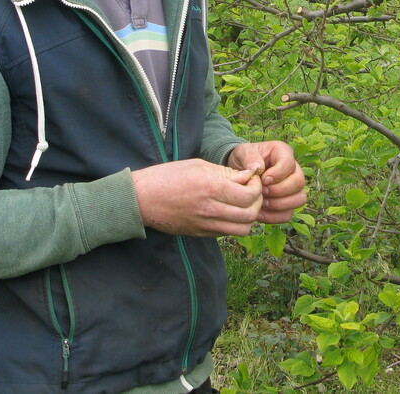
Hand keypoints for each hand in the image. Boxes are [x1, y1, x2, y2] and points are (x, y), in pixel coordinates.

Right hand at [131, 159, 262, 236]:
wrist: (142, 199)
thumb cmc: (168, 176)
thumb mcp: (198, 165)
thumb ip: (226, 172)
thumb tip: (249, 176)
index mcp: (211, 187)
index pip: (249, 195)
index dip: (257, 187)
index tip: (252, 180)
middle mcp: (211, 209)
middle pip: (250, 215)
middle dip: (257, 202)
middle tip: (251, 192)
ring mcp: (205, 224)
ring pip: (242, 230)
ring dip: (248, 217)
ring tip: (242, 204)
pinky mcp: (200, 233)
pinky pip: (227, 233)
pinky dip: (234, 224)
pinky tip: (228, 211)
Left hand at [228, 141, 306, 223]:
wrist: (240, 174)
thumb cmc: (244, 159)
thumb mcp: (243, 152)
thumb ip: (250, 157)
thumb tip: (258, 168)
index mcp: (283, 152)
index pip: (289, 163)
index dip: (278, 173)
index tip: (263, 180)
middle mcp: (293, 169)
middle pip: (299, 182)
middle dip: (280, 190)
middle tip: (262, 192)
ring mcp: (293, 187)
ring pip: (299, 199)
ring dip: (280, 205)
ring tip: (262, 203)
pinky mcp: (288, 202)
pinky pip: (289, 214)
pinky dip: (275, 216)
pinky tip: (260, 213)